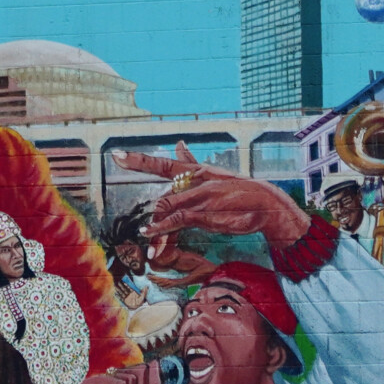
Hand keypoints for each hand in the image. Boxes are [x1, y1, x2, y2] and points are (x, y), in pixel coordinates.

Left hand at [122, 150, 310, 250]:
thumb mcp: (214, 174)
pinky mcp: (204, 213)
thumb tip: (178, 144)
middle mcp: (195, 180)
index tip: (116, 156)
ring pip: (167, 207)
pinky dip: (162, 229)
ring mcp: (199, 196)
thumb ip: (191, 161)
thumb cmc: (240, 190)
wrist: (266, 203)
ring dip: (155, 227)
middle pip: (162, 191)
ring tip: (146, 239)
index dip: (139, 161)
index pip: (163, 164)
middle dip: (148, 208)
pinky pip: (177, 220)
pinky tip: (152, 235)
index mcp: (196, 171)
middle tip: (140, 227)